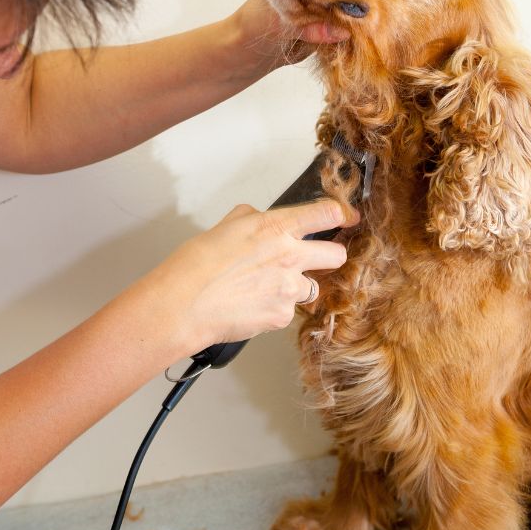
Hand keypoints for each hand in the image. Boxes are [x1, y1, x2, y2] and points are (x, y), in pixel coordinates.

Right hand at [148, 199, 357, 353]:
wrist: (183, 305)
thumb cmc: (195, 266)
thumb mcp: (224, 226)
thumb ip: (251, 219)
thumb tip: (258, 218)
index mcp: (275, 228)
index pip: (326, 214)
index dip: (342, 214)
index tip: (348, 217)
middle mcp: (290, 256)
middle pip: (336, 256)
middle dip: (330, 256)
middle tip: (315, 260)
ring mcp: (289, 289)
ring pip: (312, 288)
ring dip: (297, 287)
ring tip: (266, 288)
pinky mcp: (282, 315)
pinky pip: (289, 310)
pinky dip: (275, 309)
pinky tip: (252, 306)